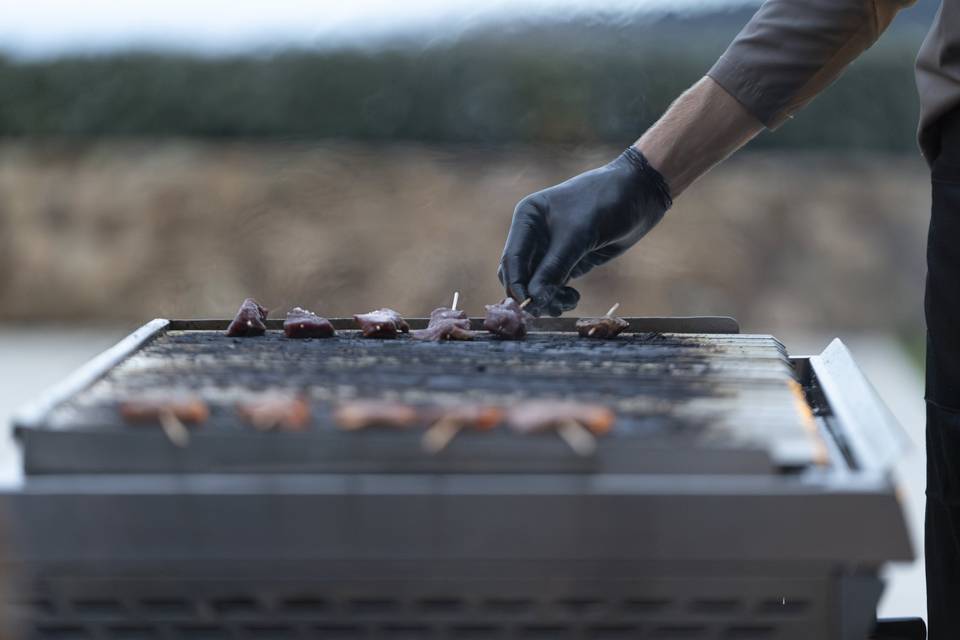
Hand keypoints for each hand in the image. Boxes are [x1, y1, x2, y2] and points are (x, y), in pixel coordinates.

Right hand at [498, 147, 671, 315]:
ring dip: (547, 298)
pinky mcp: (567, 261)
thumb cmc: (604, 203)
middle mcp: (533, 234)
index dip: (516, 284)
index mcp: (527, 218)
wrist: (639, 195)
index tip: (528, 306)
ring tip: (568, 302)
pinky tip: (573, 297)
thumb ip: (555, 268)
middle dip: (532, 294)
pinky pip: (553, 286)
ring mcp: (550, 249)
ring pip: (536, 284)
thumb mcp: (578, 235)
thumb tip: (534, 300)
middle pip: (520, 275)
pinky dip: (559, 297)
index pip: (513, 258)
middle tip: (549, 309)